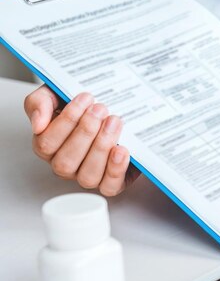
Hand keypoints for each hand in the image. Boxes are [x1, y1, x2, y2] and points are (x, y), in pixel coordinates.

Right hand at [23, 85, 139, 195]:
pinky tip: (121, 150)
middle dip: (85, 132)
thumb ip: (39, 103)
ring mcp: (87, 175)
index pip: (47, 143)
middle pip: (66, 162)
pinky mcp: (111, 182)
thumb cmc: (84, 105)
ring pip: (87, 176)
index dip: (66, 121)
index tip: (85, 98)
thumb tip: (38, 124)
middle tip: (100, 109)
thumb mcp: (55, 94)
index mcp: (49, 146)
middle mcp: (66, 164)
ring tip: (114, 122)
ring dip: (101, 147)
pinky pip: (110, 187)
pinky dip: (116, 169)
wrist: (116, 108)